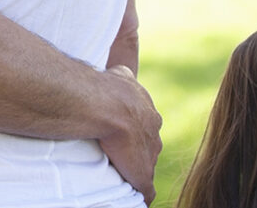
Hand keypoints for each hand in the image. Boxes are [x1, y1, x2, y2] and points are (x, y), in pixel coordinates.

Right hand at [96, 64, 161, 203]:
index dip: (134, 129)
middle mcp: (153, 129)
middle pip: (149, 143)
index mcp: (146, 109)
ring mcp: (149, 152)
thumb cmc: (102, 86)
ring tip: (123, 174)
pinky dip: (139, 192)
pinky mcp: (141, 172)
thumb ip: (121, 72)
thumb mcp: (118, 73)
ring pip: (147, 164)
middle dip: (139, 149)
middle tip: (122, 155)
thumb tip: (122, 62)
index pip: (145, 121)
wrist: (104, 104)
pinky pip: (144, 188)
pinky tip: (135, 196)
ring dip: (137, 169)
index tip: (124, 134)